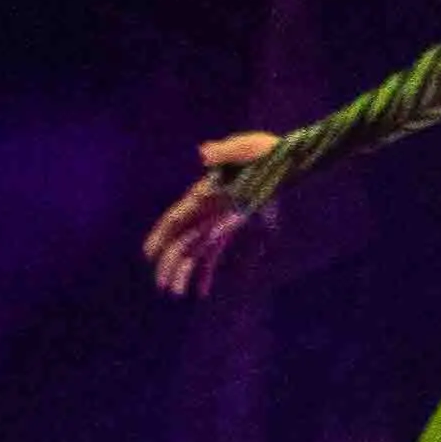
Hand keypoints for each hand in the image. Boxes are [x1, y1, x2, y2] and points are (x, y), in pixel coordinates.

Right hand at [144, 142, 291, 296]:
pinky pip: (214, 251)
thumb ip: (226, 151)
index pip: (178, 216)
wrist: (291, 159)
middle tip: (164, 286)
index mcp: (206, 191)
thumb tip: (204, 152)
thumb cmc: (268, 151)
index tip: (149, 253)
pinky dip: (206, 270)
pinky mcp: (232, 227)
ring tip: (178, 294)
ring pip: (194, 250)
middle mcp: (207, 208)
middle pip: (183, 239)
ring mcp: (218, 218)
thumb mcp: (248, 147)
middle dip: (171, 262)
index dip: (162, 234)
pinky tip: (202, 290)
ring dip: (184, 271)